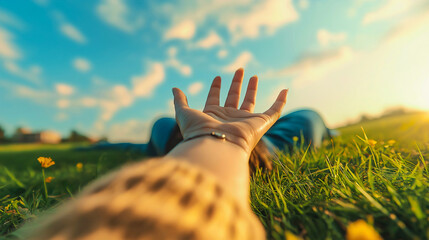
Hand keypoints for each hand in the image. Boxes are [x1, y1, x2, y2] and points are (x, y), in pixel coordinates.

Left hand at [173, 68, 287, 153]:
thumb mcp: (184, 113)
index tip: (218, 78)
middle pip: (234, 98)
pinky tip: (285, 90)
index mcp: (213, 117)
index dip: (216, 88)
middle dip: (236, 84)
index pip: (215, 99)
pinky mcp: (261, 123)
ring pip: (250, 102)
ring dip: (251, 89)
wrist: (216, 146)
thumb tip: (174, 88)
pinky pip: (274, 111)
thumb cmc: (198, 132)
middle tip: (239, 70)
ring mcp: (245, 121)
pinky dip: (281, 101)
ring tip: (253, 75)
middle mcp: (229, 119)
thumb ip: (180, 100)